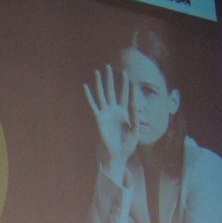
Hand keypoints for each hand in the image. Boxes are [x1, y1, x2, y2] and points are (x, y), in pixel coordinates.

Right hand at [83, 64, 137, 180]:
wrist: (117, 156)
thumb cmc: (127, 146)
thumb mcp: (136, 130)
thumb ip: (135, 116)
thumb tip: (135, 102)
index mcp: (124, 113)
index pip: (126, 95)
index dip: (126, 85)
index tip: (127, 74)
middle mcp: (114, 111)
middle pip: (112, 90)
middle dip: (111, 79)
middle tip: (109, 66)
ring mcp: (105, 114)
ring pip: (102, 94)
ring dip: (100, 83)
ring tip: (98, 71)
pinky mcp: (98, 118)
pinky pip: (93, 104)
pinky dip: (89, 95)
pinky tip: (86, 86)